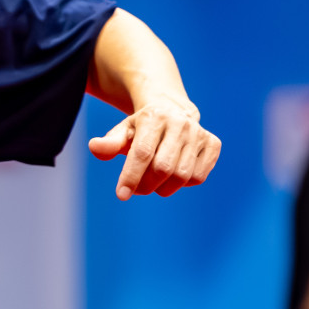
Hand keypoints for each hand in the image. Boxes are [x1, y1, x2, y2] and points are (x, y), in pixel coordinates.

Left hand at [88, 95, 219, 199]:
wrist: (173, 112)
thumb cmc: (141, 128)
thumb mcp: (123, 131)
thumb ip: (109, 143)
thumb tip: (95, 147)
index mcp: (154, 117)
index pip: (142, 153)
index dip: (131, 176)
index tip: (121, 195)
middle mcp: (180, 123)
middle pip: (163, 168)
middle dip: (146, 185)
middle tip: (137, 188)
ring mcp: (199, 133)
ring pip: (182, 176)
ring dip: (164, 188)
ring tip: (153, 182)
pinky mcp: (213, 144)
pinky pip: (198, 177)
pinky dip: (183, 184)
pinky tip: (173, 174)